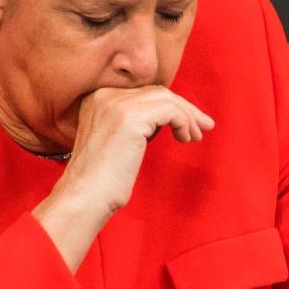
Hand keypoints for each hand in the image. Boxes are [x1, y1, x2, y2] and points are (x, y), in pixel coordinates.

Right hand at [32, 86, 213, 269]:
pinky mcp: (131, 118)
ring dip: (188, 117)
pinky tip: (185, 138)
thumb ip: (134, 123)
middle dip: (184, 108)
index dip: (170, 104)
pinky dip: (184, 122)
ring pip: (166, 99)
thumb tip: (167, 116)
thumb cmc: (101, 180)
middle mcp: (104, 95)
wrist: (84, 197)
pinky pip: (170, 111)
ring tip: (195, 136)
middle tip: (203, 125)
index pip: (143, 93)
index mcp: (97, 98)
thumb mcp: (116, 141)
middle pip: (157, 92)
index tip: (189, 120)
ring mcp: (117, 104)